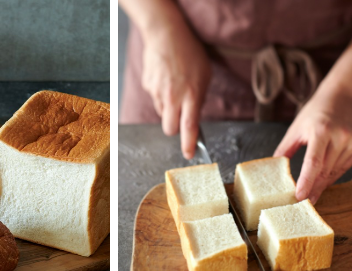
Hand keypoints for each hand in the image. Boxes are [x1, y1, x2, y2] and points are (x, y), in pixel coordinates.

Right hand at [140, 24, 210, 158]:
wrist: (166, 35)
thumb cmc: (189, 53)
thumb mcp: (204, 76)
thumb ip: (199, 98)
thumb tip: (194, 116)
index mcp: (191, 95)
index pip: (189, 127)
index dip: (189, 144)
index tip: (189, 155)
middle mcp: (173, 97)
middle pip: (169, 128)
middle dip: (174, 129)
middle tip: (179, 119)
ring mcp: (157, 92)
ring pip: (162, 112)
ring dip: (168, 107)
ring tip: (174, 86)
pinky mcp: (147, 86)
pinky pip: (155, 98)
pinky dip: (160, 93)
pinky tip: (165, 78)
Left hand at [274, 90, 351, 203]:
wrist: (341, 98)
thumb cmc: (314, 114)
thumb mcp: (295, 129)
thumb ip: (284, 150)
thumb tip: (273, 170)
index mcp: (321, 131)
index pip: (313, 162)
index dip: (306, 182)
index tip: (299, 197)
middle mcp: (340, 136)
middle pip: (324, 171)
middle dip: (313, 188)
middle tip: (302, 202)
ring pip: (335, 172)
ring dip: (322, 184)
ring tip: (311, 194)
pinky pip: (344, 168)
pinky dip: (332, 176)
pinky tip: (323, 180)